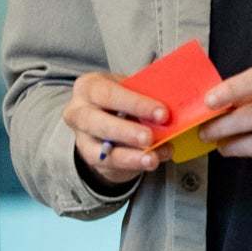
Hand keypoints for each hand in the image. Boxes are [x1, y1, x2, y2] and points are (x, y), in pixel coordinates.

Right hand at [63, 71, 170, 186]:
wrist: (108, 117)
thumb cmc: (122, 99)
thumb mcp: (131, 90)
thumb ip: (145, 98)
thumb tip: (172, 109)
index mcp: (89, 86)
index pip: (108, 94)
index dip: (135, 104)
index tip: (162, 113)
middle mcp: (78, 110)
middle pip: (98, 122)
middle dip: (127, 131)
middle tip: (150, 138)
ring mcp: (81, 136)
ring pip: (100, 150)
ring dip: (129, 156)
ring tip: (151, 158)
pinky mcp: (88, 156)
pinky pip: (108, 164)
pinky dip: (131, 164)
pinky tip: (149, 161)